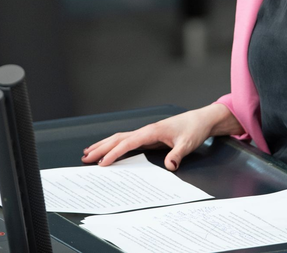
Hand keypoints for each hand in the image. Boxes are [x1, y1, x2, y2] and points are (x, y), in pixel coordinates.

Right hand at [81, 104, 242, 170]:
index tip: (102, 163)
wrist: (201, 120)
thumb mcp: (188, 143)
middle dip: (101, 148)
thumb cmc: (193, 129)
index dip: (114, 153)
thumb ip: (177, 154)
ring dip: (104, 145)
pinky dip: (115, 146)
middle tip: (85, 158)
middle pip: (118, 139)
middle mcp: (146, 130)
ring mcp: (146, 133)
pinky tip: (109, 152)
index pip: (128, 143)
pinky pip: (127, 142)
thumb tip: (169, 165)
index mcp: (152, 131)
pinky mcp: (149, 137)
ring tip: (89, 153)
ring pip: (120, 138)